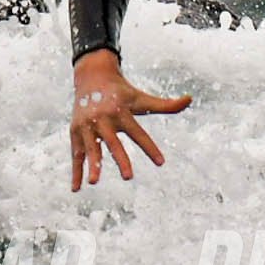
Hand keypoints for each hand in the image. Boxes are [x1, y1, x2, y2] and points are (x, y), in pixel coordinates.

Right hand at [70, 51, 191, 189]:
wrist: (92, 76)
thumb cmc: (122, 92)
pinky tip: (76, 189)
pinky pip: (76, 155)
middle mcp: (103, 119)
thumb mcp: (141, 98)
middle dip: (120, 159)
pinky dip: (76, 172)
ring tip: (94, 183)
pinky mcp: (75, 132)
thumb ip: (165, 105)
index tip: (161, 163)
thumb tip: (189, 99)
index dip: (150, 148)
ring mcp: (87, 126)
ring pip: (91, 149)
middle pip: (113, 142)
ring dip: (92, 166)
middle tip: (128, 177)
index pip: (139, 133)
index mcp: (121, 112)